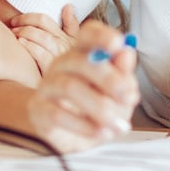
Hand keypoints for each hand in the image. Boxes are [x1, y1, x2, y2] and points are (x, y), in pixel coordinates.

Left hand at [10, 4, 79, 75]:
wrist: (65, 92)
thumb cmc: (65, 68)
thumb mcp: (73, 46)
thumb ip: (71, 26)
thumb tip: (68, 6)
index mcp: (67, 38)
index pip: (45, 20)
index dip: (28, 17)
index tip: (15, 21)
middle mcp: (64, 46)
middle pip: (42, 27)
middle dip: (24, 24)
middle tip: (12, 28)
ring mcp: (59, 58)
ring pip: (42, 38)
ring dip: (25, 33)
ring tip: (14, 35)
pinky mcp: (53, 71)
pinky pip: (41, 54)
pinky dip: (30, 47)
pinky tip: (21, 45)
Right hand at [28, 20, 138, 153]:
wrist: (64, 135)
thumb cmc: (93, 108)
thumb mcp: (116, 94)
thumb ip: (122, 75)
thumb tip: (127, 53)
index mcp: (82, 54)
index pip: (87, 34)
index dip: (102, 36)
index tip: (119, 44)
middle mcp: (62, 65)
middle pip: (80, 61)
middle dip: (109, 79)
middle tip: (130, 98)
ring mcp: (47, 86)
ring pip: (69, 87)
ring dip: (99, 107)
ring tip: (118, 125)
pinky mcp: (39, 110)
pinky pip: (57, 114)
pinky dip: (83, 125)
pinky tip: (102, 133)